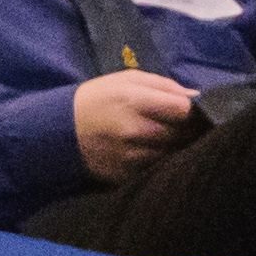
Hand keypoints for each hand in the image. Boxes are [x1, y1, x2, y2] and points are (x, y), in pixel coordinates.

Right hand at [71, 69, 199, 181]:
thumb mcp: (127, 80)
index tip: (186, 110)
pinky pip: (156, 169)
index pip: (183, 109)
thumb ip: (163, 85)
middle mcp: (134, 130)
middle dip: (185, 129)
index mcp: (134, 100)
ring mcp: (130, 156)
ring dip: (173, 147)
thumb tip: (195, 96)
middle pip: (182, 134)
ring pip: (172, 154)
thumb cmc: (99, 99)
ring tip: (161, 138)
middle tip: (178, 125)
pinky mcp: (125, 175)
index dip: (190, 110)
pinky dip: (158, 162)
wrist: (61, 130)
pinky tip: (148, 152)